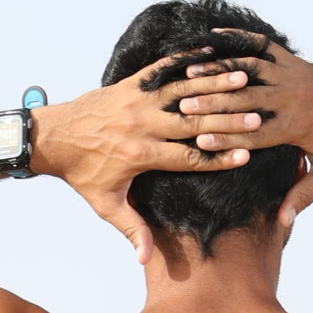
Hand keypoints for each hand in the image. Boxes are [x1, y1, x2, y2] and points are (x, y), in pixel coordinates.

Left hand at [32, 61, 260, 262]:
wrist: (54, 136)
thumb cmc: (82, 174)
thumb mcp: (105, 205)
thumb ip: (130, 229)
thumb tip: (145, 260)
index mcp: (140, 155)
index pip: (188, 158)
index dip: (218, 158)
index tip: (247, 156)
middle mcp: (142, 124)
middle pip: (193, 122)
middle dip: (227, 120)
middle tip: (258, 116)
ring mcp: (137, 100)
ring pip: (183, 89)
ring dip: (215, 83)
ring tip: (244, 79)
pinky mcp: (130, 83)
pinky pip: (163, 69)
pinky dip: (187, 59)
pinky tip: (212, 52)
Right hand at [173, 35, 312, 227]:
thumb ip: (304, 196)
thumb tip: (283, 222)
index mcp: (297, 127)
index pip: (254, 134)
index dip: (225, 137)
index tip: (198, 139)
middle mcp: (293, 98)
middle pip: (244, 100)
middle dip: (212, 102)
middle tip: (181, 104)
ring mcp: (294, 75)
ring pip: (249, 68)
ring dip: (218, 68)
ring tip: (190, 69)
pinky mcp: (296, 61)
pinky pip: (263, 46)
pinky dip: (239, 40)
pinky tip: (215, 36)